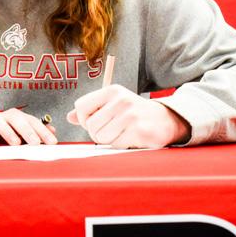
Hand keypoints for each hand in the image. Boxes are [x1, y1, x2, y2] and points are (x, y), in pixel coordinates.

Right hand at [0, 108, 57, 145]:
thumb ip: (33, 134)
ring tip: (16, 143)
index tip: (52, 143)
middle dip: (27, 130)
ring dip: (7, 131)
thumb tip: (53, 130)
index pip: (30, 120)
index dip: (42, 130)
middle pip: (15, 117)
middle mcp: (0, 117)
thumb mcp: (16, 138)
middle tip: (36, 143)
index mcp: (13, 119)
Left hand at [67, 84, 190, 148]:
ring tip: (121, 133)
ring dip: (109, 140)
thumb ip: (92, 109)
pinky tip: (131, 137)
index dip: (84, 119)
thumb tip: (70, 117)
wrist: (165, 120)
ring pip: (101, 137)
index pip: (81, 106)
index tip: (96, 122)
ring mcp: (131, 115)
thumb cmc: (135, 113)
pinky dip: (121, 145)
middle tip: (111, 130)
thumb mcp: (113, 104)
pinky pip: (116, 145)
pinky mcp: (139, 131)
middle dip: (97, 133)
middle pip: (90, 125)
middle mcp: (121, 100)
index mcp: (112, 91)